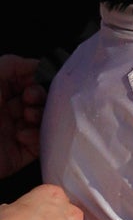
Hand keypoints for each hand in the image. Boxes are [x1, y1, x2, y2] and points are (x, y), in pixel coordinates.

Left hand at [0, 55, 46, 177]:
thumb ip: (10, 65)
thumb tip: (36, 65)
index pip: (25, 79)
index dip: (35, 77)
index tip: (37, 78)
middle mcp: (5, 111)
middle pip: (37, 97)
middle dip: (39, 95)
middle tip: (30, 98)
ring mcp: (11, 132)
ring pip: (41, 119)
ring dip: (40, 115)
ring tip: (28, 116)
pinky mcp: (16, 154)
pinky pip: (37, 143)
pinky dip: (35, 136)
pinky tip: (21, 134)